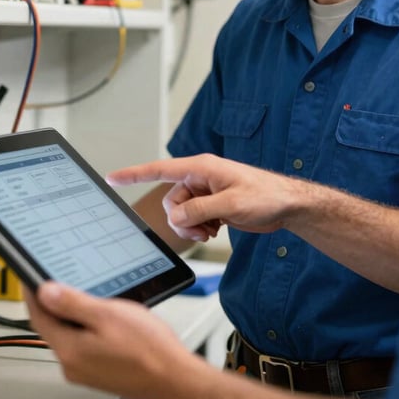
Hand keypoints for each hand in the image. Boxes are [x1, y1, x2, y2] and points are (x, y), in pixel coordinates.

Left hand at [24, 282, 194, 398]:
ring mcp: (86, 372)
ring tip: (88, 296)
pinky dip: (87, 328)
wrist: (173, 378)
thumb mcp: (107, 314)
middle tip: (58, 280)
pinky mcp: (100, 372)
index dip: (33, 295)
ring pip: (70, 336)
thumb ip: (73, 303)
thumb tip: (45, 292)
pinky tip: (104, 318)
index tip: (31, 278)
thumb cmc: (147, 348)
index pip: (39, 317)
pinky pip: (84, 345)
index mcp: (69, 350)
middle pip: (52, 328)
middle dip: (53, 303)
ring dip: (73, 315)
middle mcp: (72, 365)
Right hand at [107, 154, 299, 240]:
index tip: (112, 178)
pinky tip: (216, 230)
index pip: (160, 169)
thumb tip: (176, 217)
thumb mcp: (231, 205)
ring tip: (212, 230)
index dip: (134, 174)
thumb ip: (199, 210)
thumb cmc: (266, 196)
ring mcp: (206, 192)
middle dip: (181, 219)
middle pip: (171, 200)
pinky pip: (192, 219)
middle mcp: (200, 178)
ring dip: (191, 226)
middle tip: (202, 229)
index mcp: (201, 168)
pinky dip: (199, 228)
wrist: (286, 206)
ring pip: (181, 213)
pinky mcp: (212, 205)